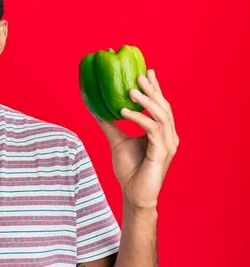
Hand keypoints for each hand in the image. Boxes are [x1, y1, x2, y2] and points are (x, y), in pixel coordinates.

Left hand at [95, 69, 178, 209]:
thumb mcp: (116, 142)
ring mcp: (168, 144)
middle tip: (139, 76)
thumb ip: (110, 126)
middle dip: (152, 90)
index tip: (146, 72)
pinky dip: (138, 118)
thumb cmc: (129, 170)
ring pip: (161, 116)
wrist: (134, 194)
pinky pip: (151, 130)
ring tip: (130, 90)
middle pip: (164, 107)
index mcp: (162, 132)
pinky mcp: (162, 153)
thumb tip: (97, 109)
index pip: (160, 106)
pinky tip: (124, 112)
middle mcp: (169, 136)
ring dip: (145, 101)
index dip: (155, 88)